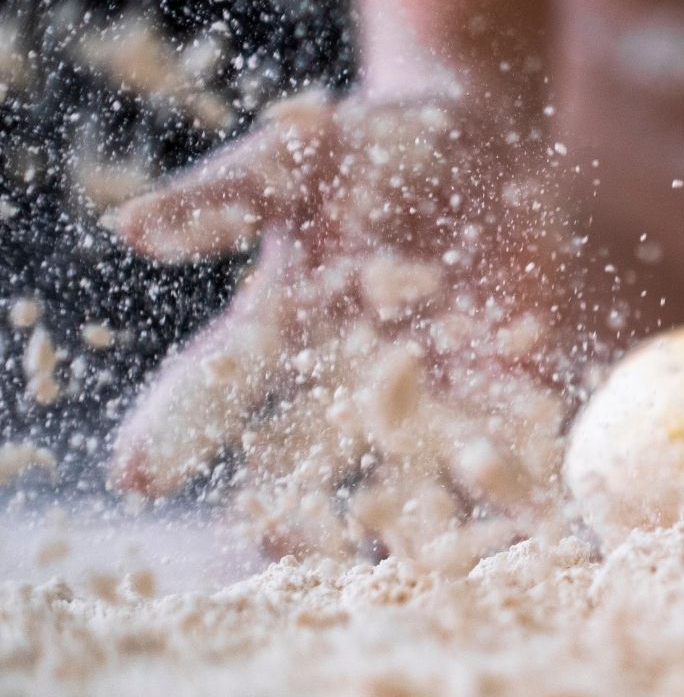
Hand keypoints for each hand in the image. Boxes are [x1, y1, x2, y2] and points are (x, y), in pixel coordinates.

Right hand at [106, 90, 584, 566]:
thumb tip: (130, 229)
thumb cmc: (369, 145)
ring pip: (419, 467)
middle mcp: (353, 376)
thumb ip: (222, 200)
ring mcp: (435, 388)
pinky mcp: (511, 382)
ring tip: (424, 559)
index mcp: (285, 330)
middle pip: (316, 453)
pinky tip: (540, 525)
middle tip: (277, 546)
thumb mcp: (291, 158)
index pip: (221, 388)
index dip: (178, 429)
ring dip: (421, 514)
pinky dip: (527, 479)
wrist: (482, 137)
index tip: (136, 475)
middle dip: (299, 504)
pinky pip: (515, 439)